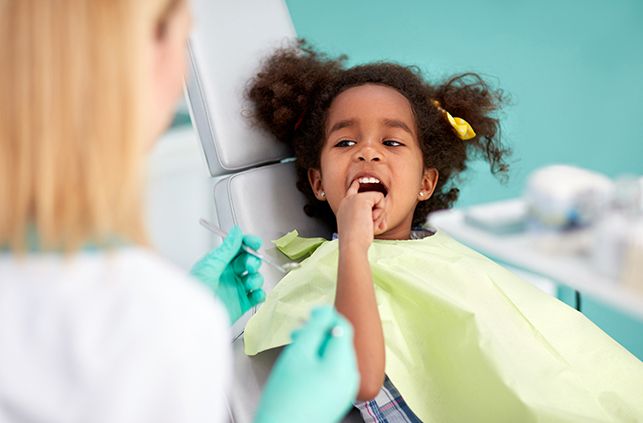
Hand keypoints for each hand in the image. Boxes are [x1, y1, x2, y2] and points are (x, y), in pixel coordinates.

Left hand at [190, 226, 265, 323]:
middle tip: (250, 266)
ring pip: (254, 278)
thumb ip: (226, 249)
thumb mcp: (210, 266)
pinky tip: (256, 294)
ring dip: (257, 278)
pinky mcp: (241, 304)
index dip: (247, 244)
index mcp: (218, 263)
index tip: (255, 242)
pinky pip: (256, 296)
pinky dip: (260, 294)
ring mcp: (235, 289)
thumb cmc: (194, 293)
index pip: (236, 248)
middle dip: (253, 261)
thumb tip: (236, 232)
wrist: (193, 320)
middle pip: (248, 262)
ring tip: (251, 283)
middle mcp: (227, 275)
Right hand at [254, 306, 358, 422]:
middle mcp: (351, 377)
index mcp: (344, 364)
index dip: (327, 315)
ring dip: (318, 348)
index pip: (344, 326)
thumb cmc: (285, 398)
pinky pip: (333, 372)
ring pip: (335, 357)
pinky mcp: (338, 398)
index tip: (311, 314)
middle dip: (319, 334)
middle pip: (339, 343)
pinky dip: (320, 364)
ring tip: (296, 350)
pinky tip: (302, 368)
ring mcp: (346, 390)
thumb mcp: (298, 353)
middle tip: (297, 332)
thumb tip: (327, 312)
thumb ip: (315, 328)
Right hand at [336, 180, 385, 250]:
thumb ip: (368, 220)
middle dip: (377, 212)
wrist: (352, 244)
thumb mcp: (361, 228)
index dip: (354, 187)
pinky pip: (380, 198)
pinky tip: (371, 219)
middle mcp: (347, 200)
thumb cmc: (356, 241)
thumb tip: (383, 221)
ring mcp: (354, 198)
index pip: (350, 193)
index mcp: (344, 208)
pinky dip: (380, 211)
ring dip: (378, 214)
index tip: (357, 182)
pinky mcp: (362, 198)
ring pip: (377, 199)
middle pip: (370, 198)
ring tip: (369, 224)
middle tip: (371, 225)